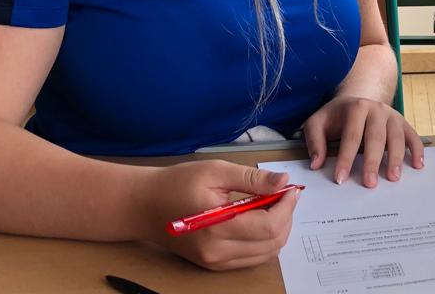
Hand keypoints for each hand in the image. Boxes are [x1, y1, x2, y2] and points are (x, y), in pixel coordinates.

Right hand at [136, 160, 296, 270]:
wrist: (144, 206)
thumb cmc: (177, 183)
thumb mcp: (216, 171)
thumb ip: (252, 179)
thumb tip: (283, 182)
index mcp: (217, 227)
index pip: (269, 226)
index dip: (287, 206)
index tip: (290, 188)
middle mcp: (218, 252)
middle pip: (273, 243)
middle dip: (286, 217)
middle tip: (283, 194)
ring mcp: (216, 262)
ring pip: (266, 253)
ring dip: (277, 229)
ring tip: (270, 204)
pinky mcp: (214, 265)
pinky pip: (251, 258)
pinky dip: (263, 239)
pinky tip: (257, 218)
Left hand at [303, 96, 423, 186]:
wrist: (358, 98)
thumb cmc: (336, 116)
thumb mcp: (318, 122)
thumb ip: (315, 141)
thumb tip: (316, 164)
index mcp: (356, 108)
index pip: (351, 136)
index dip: (345, 158)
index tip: (341, 179)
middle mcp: (377, 110)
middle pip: (376, 137)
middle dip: (372, 161)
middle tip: (370, 183)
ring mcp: (392, 116)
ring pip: (397, 137)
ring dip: (396, 158)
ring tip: (393, 178)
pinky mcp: (403, 123)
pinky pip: (413, 136)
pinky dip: (418, 150)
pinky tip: (418, 165)